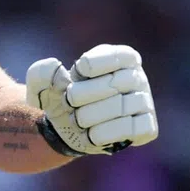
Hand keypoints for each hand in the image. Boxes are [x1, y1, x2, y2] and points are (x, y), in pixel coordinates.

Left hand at [26, 44, 157, 155]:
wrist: (66, 126)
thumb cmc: (60, 96)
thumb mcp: (42, 82)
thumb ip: (42, 71)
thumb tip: (57, 67)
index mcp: (120, 57)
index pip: (116, 56)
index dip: (91, 66)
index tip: (78, 74)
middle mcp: (137, 77)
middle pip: (115, 83)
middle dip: (83, 95)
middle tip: (70, 102)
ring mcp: (145, 102)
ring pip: (122, 107)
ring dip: (90, 116)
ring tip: (78, 119)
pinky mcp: (147, 127)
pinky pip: (133, 129)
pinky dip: (106, 133)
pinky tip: (92, 134)